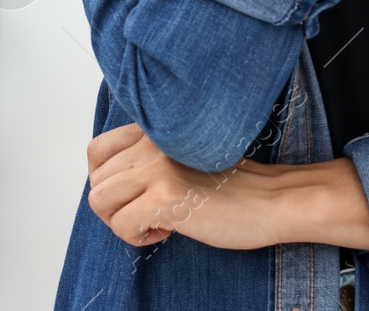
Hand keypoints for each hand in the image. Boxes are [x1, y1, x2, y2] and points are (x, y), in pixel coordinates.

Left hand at [86, 123, 286, 249]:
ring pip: (100, 201)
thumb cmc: (235, 186)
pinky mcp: (166, 197)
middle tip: (149, 214)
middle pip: (96, 181)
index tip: (133, 194)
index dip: (106, 179)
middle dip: (116, 207)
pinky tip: (168, 232)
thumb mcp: (184, 159)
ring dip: (122, 222)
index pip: (97, 150)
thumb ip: (149, 159)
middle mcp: (154, 142)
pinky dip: (137, 238)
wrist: (273, 201)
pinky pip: (121, 225)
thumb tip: (110, 183)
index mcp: (159, 130)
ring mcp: (159, 168)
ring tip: (156, 222)